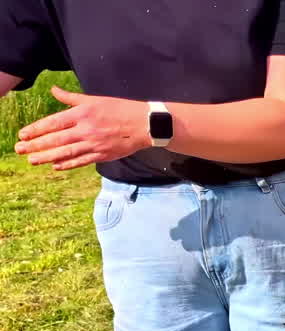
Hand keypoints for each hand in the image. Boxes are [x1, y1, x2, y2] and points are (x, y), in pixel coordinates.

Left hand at [15, 87, 149, 169]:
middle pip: (56, 139)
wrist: (145, 124)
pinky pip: (81, 161)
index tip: (23, 134)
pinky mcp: (103, 155)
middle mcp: (86, 130)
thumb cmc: (120, 108)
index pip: (53, 123)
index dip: (36, 130)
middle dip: (36, 145)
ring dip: (47, 157)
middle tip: (20, 149)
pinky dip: (67, 164)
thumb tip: (53, 89)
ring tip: (32, 160)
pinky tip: (55, 166)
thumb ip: (71, 98)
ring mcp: (94, 144)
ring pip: (66, 152)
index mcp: (82, 114)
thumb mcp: (95, 99)